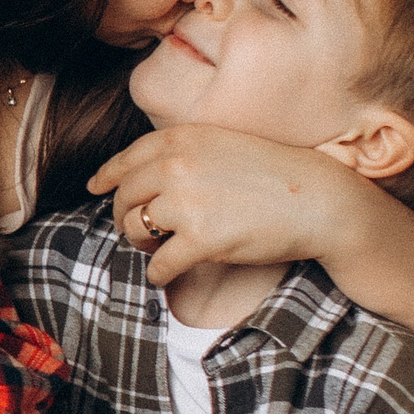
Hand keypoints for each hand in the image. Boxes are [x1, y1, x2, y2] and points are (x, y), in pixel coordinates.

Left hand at [90, 123, 358, 283]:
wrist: (318, 199)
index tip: (95, 188)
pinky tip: (163, 274)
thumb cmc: (273, 173)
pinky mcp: (201, 240)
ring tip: (154, 248)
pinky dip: (157, 273)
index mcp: (181, 139)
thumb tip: (141, 176)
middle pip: (125, 197)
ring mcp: (186, 203)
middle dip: (123, 216)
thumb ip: (182, 152)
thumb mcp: (222, 143)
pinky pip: (160, 263)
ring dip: (140, 243)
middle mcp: (176, 166)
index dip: (106, 177)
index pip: (126, 160)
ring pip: (136, 229)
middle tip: (133, 229)